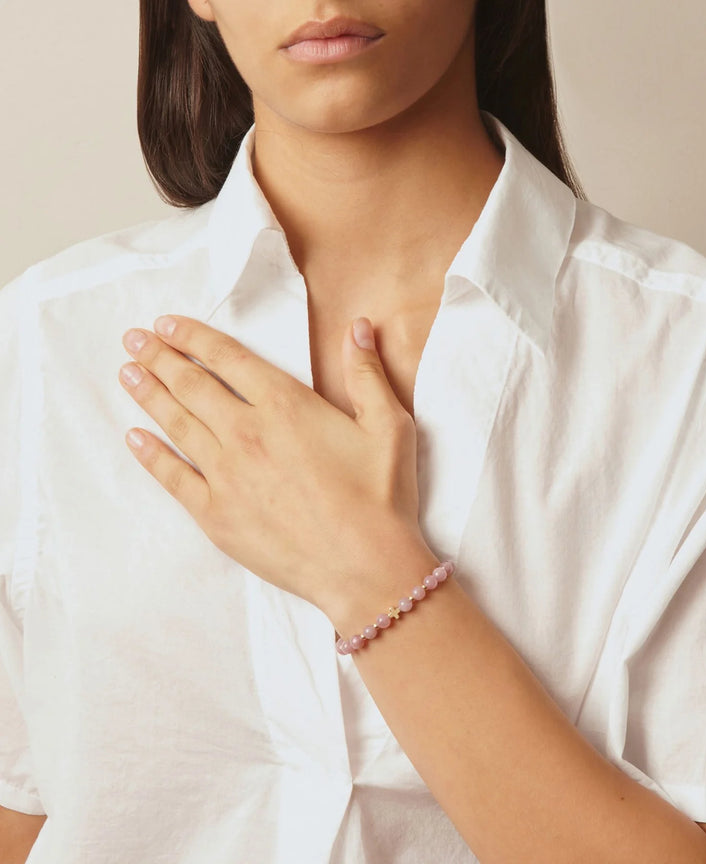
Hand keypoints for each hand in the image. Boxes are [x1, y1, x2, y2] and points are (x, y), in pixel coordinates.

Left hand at [118, 314, 429, 614]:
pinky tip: (134, 437)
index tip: (167, 324)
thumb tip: (358, 327)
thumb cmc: (381, 498)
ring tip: (127, 373)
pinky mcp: (216, 515)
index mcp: (286, 406)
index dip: (193, 336)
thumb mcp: (389, 426)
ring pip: (177, 424)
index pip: (228, 358)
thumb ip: (367, 373)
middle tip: (134, 340)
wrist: (364, 567)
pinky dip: (151, 455)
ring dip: (149, 395)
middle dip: (159, 357)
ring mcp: (226, 475)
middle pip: (192, 385)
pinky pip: (173, 478)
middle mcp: (247, 433)